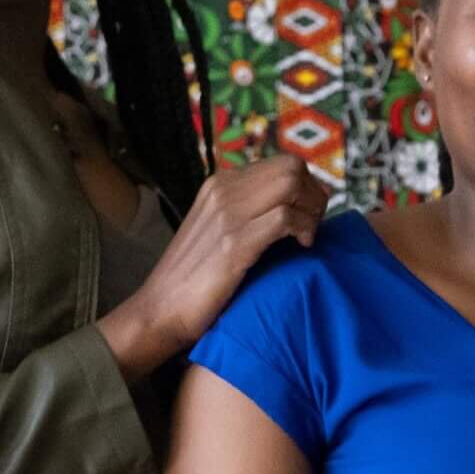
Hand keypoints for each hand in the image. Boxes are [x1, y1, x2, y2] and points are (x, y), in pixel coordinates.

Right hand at [102, 154, 327, 379]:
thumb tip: (292, 206)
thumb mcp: (220, 231)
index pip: (282, 164)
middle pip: (292, 168)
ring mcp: (227, 213)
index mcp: (220, 185)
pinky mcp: (234, 242)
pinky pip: (285, 217)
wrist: (160, 309)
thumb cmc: (196, 278)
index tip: (310, 214)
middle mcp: (223, 190)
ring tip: (307, 238)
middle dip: (314, 195)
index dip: (307, 187)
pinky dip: (303, 229)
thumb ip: (249, 212)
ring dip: (311, 211)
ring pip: (291, 185)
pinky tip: (302, 247)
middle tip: (313, 226)